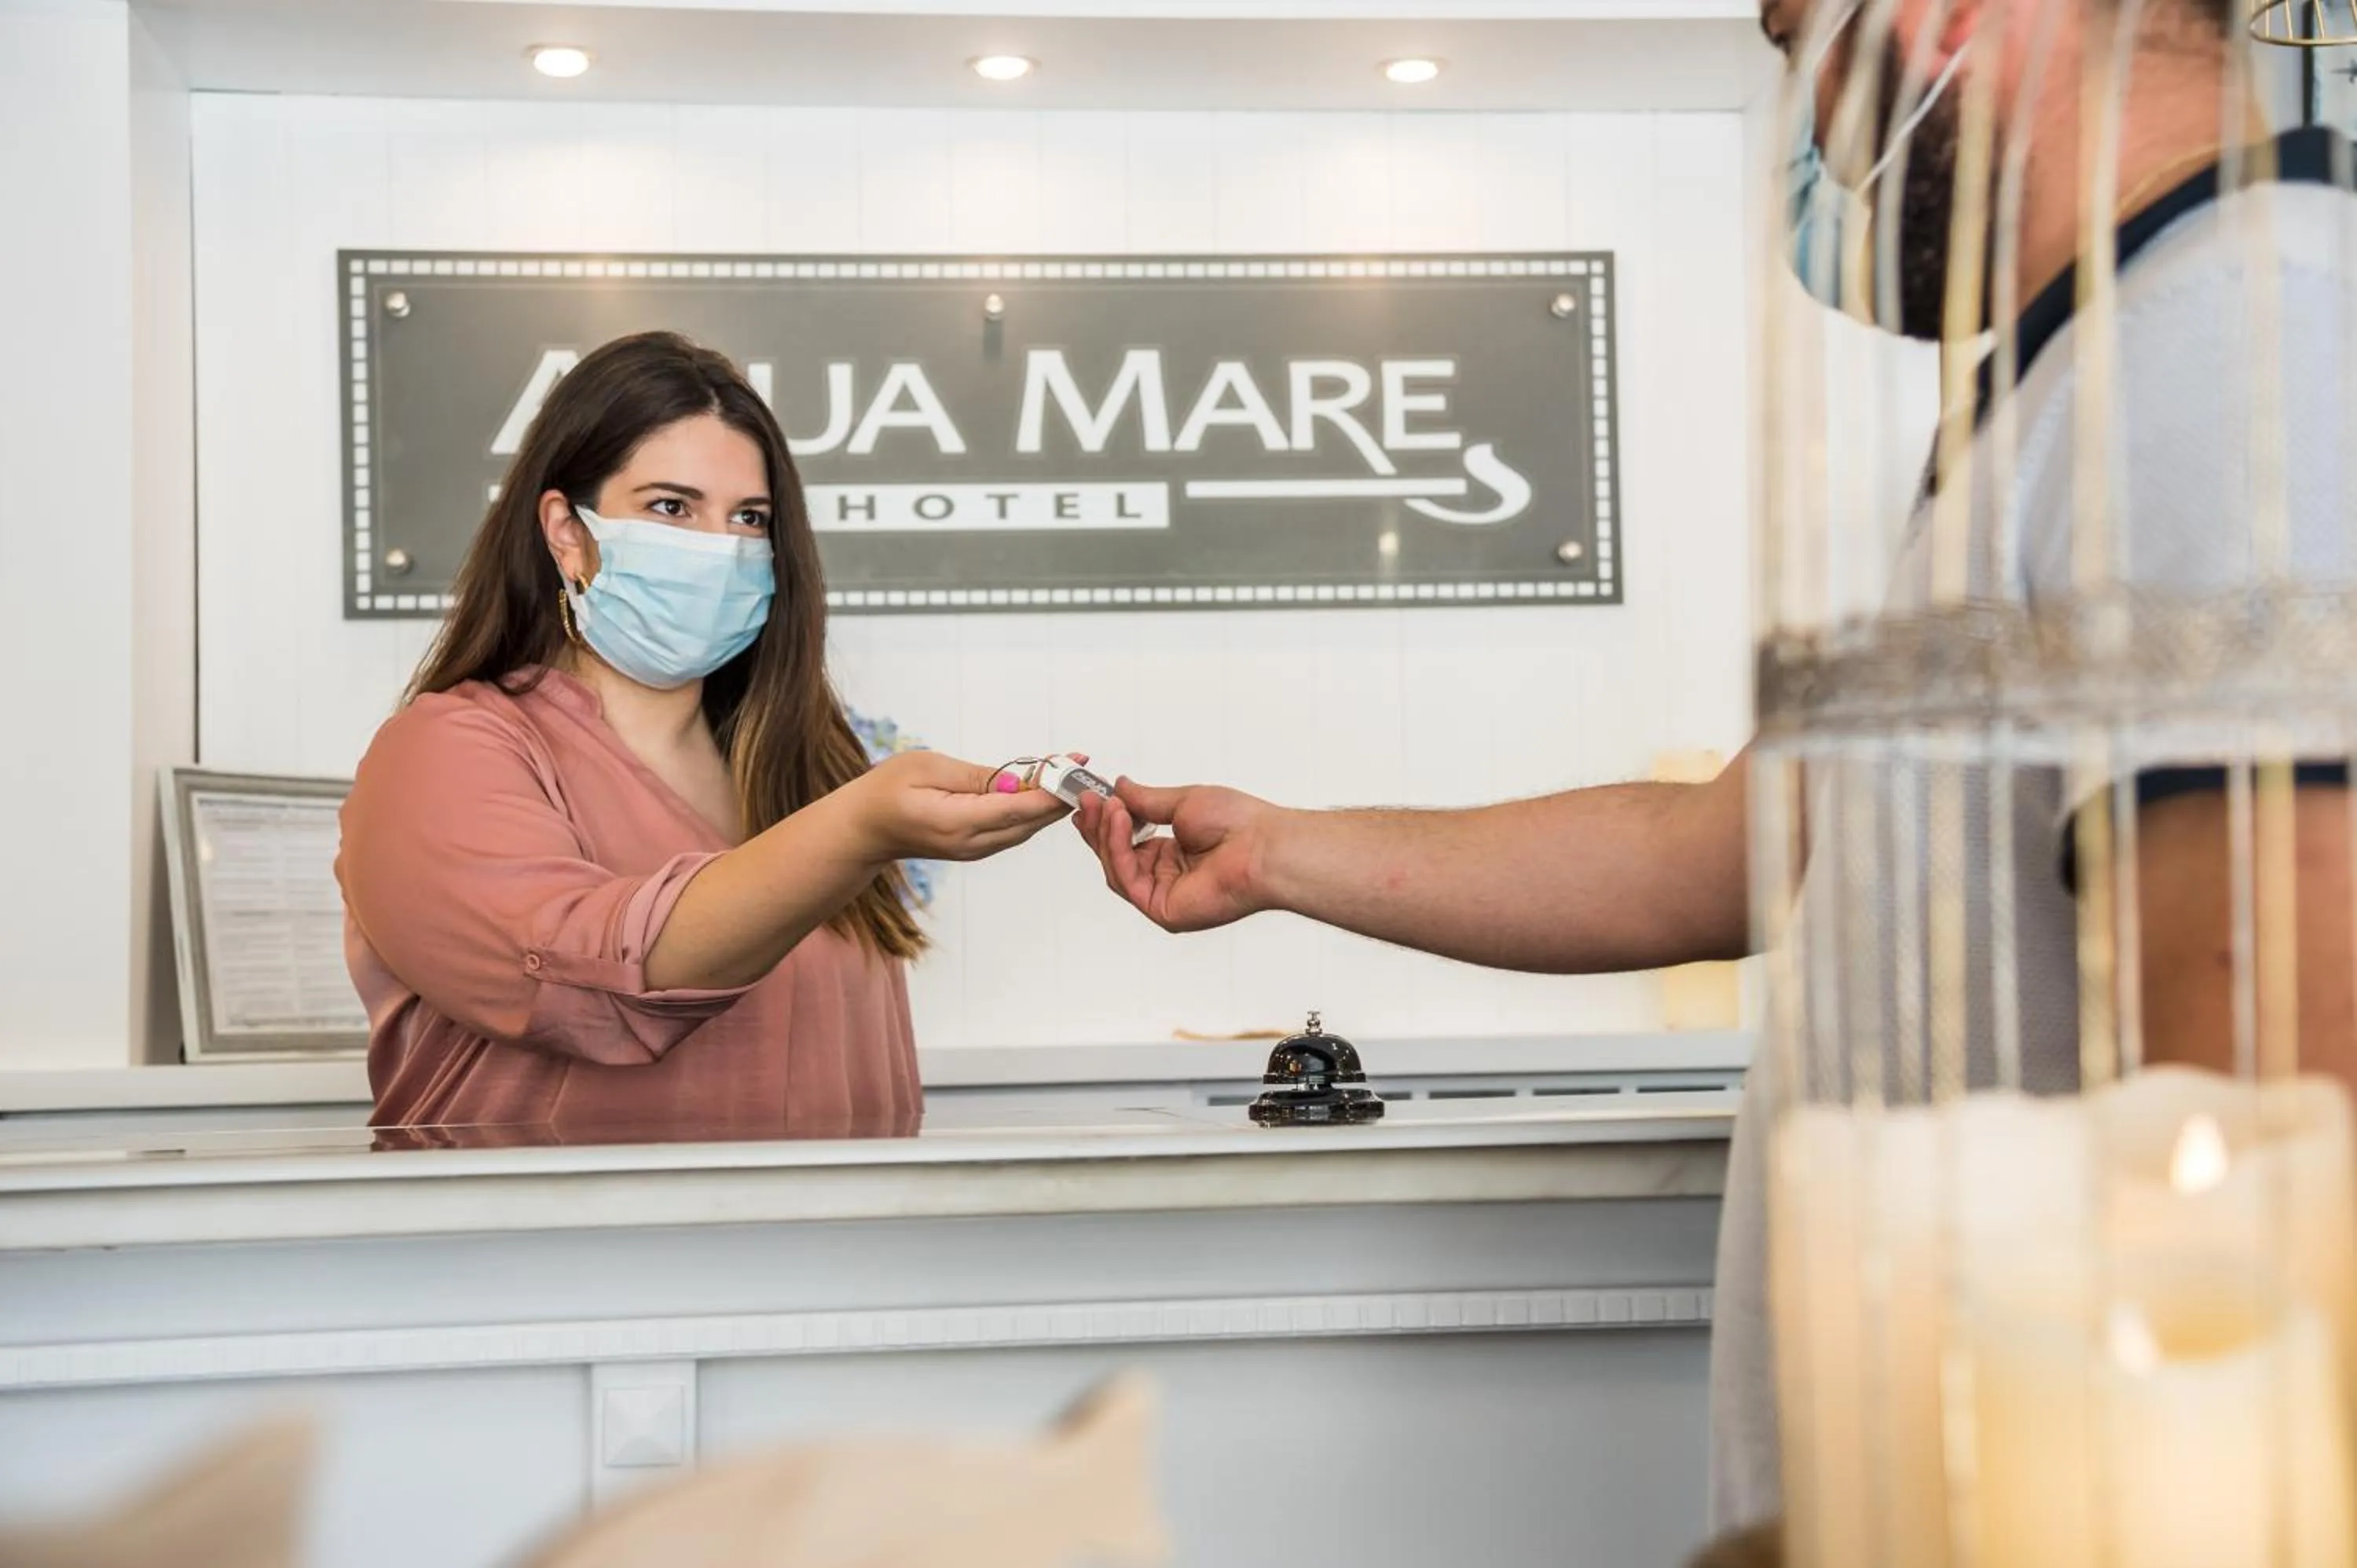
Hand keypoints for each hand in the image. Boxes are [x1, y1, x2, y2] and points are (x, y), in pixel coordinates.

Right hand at [847, 750, 1072, 863]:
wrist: (865, 829)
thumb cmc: (887, 791)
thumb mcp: (928, 769)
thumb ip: (976, 776)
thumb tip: (1020, 780)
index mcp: (958, 823)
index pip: (1019, 809)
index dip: (1053, 789)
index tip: (1077, 767)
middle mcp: (973, 844)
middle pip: (1030, 822)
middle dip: (1061, 795)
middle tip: (1085, 766)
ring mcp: (976, 850)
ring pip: (1026, 827)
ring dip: (1051, 803)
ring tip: (1073, 772)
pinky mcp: (977, 847)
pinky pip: (1014, 828)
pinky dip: (1033, 810)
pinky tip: (1046, 788)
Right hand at [1073, 779, 1276, 932]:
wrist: (1262, 846)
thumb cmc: (1240, 824)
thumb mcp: (1183, 802)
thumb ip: (1146, 800)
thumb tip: (1120, 787)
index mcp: (1174, 855)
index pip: (1129, 841)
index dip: (1107, 821)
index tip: (1090, 797)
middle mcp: (1167, 878)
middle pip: (1116, 857)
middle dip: (1098, 827)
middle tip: (1086, 799)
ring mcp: (1164, 895)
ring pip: (1116, 868)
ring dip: (1106, 833)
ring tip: (1106, 804)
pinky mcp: (1162, 910)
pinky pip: (1126, 879)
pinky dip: (1117, 847)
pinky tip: (1119, 819)